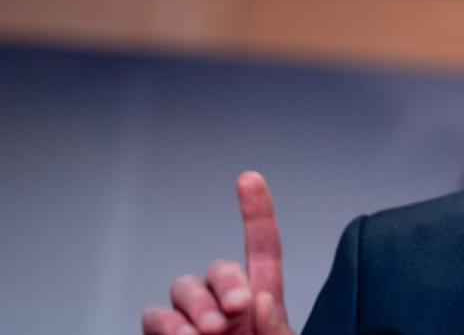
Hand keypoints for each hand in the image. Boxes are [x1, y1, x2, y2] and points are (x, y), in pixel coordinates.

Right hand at [142, 171, 293, 334]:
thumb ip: (275, 328)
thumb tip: (260, 301)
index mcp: (260, 304)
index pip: (262, 251)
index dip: (257, 213)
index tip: (250, 177)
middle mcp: (224, 307)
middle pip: (218, 269)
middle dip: (226, 281)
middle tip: (236, 309)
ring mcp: (193, 321)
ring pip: (183, 288)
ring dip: (196, 304)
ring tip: (209, 332)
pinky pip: (155, 316)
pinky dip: (167, 324)